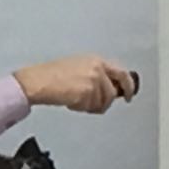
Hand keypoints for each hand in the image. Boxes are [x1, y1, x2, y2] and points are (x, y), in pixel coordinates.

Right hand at [13, 54, 135, 112]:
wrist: (39, 81)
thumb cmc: (51, 75)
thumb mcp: (78, 66)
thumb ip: (96, 74)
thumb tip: (108, 87)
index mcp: (96, 60)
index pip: (121, 72)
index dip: (128, 85)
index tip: (129, 94)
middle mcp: (97, 69)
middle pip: (112, 92)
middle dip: (106, 101)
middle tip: (99, 105)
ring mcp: (93, 81)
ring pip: (102, 102)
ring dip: (90, 106)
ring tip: (76, 100)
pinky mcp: (87, 93)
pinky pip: (91, 108)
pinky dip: (81, 108)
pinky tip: (71, 101)